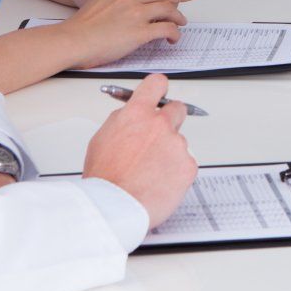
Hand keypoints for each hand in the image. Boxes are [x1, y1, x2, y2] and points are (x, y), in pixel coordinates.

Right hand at [62, 0, 198, 69]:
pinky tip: (172, 38)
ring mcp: (136, 14)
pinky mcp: (141, 32)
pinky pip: (166, 29)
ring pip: (168, 9)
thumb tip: (133, 4)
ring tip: (181, 21)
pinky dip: (173, 33)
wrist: (73, 40)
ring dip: (178, 16)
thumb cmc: (81, 26)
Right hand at [82, 74, 197, 225]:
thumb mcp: (102, 138)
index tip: (160, 92)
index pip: (156, 84)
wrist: (115, 206)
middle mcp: (160, 125)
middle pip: (177, 109)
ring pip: (179, 143)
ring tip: (150, 173)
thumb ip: (122, 121)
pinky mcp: (188, 165)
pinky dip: (176, 173)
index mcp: (136, 114)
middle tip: (159, 138)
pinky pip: (185, 164)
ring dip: (169, 153)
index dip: (158, 88)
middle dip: (170, 120)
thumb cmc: (105, 178)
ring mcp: (177, 145)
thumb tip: (130, 115)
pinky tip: (159, 183)